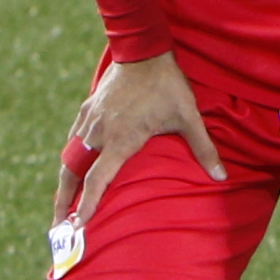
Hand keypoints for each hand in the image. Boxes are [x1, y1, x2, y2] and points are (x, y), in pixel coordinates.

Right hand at [63, 54, 221, 229]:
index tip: (76, 228)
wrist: (142, 50)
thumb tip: (222, 177)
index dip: (87, 205)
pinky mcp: (87, 109)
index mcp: (121, 140)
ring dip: (64, 184)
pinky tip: (70, 169)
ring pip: (69, 158)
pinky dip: (69, 159)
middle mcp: (99, 134)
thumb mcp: (189, 117)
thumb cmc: (167, 85)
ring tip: (60, 206)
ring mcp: (89, 121)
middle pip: (72, 175)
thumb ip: (204, 149)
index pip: (98, 180)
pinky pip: (73, 140)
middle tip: (58, 229)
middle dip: (63, 203)